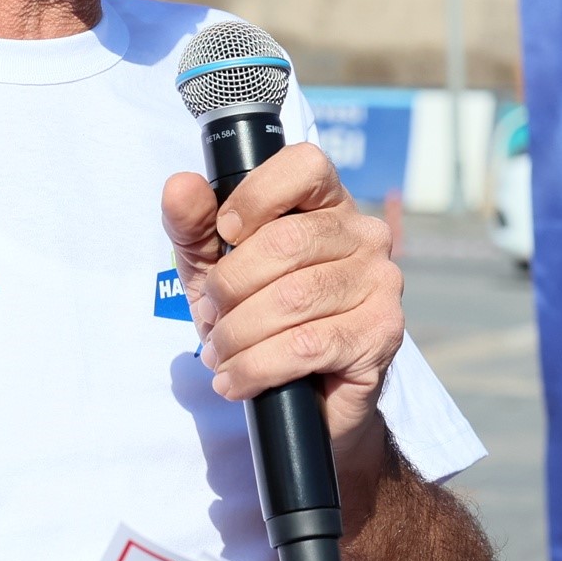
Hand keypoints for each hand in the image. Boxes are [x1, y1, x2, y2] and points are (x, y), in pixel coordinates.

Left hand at [161, 144, 404, 469]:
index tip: (225, 234)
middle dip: (231, 286)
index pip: (305, 165)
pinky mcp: (381, 334)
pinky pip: (308, 345)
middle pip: (287, 241)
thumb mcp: (214, 266)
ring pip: (293, 298)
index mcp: (328, 202)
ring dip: (239, 334)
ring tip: (220, 354)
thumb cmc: (259, 314)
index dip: (255, 196)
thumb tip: (180, 185)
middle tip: (211, 316)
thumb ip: (193, 224)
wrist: (305, 395)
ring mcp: (380, 282)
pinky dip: (257, 366)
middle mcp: (364, 234)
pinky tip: (238, 379)